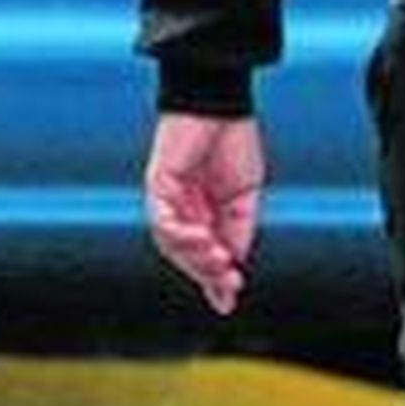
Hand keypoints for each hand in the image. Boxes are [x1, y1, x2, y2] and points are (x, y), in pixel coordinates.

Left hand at [144, 114, 265, 314]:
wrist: (222, 104)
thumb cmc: (234, 142)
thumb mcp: (246, 196)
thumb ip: (239, 230)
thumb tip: (233, 265)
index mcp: (204, 212)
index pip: (204, 254)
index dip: (214, 279)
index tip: (229, 300)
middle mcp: (182, 210)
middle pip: (186, 254)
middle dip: (208, 272)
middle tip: (231, 282)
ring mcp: (167, 199)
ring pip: (172, 243)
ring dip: (195, 257)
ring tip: (219, 261)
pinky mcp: (157, 185)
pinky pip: (162, 220)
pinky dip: (180, 234)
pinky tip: (202, 239)